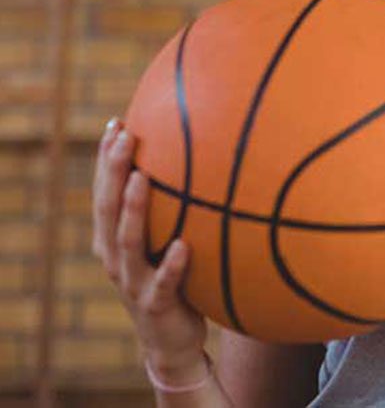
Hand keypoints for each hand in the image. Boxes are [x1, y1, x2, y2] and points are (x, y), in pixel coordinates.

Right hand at [90, 117, 207, 373]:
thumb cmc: (171, 277)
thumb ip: (172, 205)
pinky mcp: (156, 305)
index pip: (104, 191)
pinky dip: (172, 264)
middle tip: (126, 136)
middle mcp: (115, 257)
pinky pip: (165, 282)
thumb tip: (201, 153)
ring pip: (128, 243)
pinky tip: (184, 245)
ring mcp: (133, 281)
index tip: (115, 123)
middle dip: (114, 170)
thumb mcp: (166, 237)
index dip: (106, 159)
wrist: (171, 339)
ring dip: (134, 209)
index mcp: (112, 238)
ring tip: (143, 178)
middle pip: (108, 208)